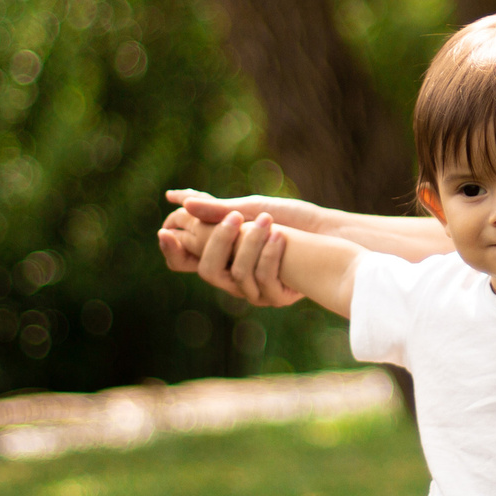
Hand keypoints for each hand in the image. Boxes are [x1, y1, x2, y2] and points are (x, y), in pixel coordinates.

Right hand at [159, 190, 311, 306]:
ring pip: (236, 275)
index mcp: (220, 254)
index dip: (171, 250)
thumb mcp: (252, 207)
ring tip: (267, 221)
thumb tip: (177, 200)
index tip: (166, 232)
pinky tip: (281, 237)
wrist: (329, 236)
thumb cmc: (290, 219)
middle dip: (217, 241)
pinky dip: (271, 256)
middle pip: (205, 271)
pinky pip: (264, 282)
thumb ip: (215, 209)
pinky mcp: (277, 295)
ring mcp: (253, 289)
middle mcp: (232, 276)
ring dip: (251, 244)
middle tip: (234, 218)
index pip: (183, 260)